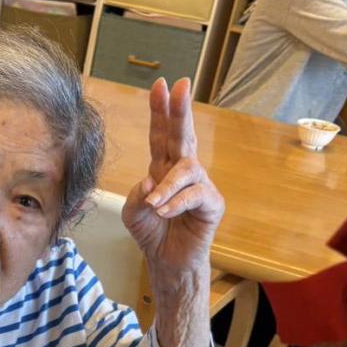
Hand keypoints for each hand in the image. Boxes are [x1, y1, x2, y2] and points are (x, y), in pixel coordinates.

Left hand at [122, 78, 223, 273]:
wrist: (168, 262)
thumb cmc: (153, 233)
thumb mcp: (134, 213)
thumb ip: (137, 194)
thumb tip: (151, 181)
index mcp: (162, 168)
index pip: (161, 135)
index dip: (160, 111)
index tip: (160, 85)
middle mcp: (183, 172)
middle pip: (183, 136)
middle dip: (180, 111)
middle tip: (180, 86)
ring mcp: (200, 185)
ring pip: (187, 168)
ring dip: (168, 185)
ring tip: (154, 204)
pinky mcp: (211, 204)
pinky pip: (195, 195)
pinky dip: (176, 203)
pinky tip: (163, 212)